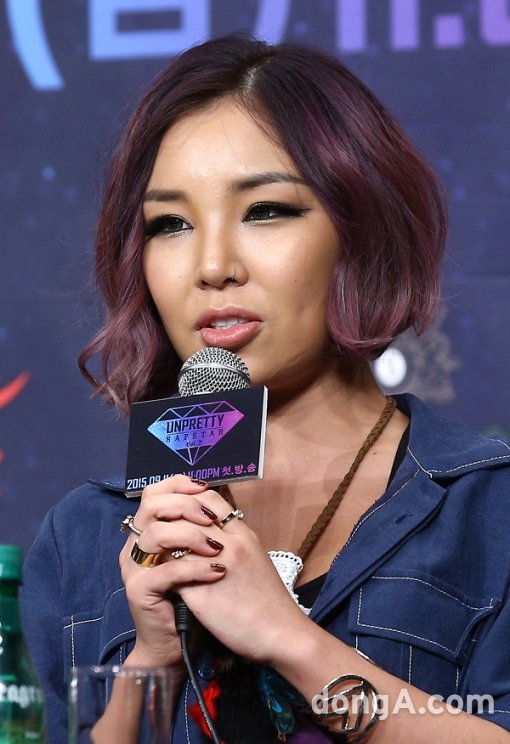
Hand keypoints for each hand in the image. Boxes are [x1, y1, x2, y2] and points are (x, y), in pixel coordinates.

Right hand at [119, 475, 226, 667]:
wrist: (177, 643)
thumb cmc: (192, 595)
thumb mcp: (197, 554)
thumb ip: (199, 527)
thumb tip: (217, 495)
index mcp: (147, 531)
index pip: (154, 493)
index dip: (178, 484)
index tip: (205, 487)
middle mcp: (135, 545)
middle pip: (151, 506)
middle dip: (186, 506)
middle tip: (213, 520)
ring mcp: (133, 568)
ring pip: (156, 534)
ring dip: (192, 536)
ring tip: (217, 548)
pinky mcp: (139, 590)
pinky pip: (166, 570)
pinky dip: (195, 567)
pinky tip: (216, 571)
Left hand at [173, 491, 312, 664]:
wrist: (281, 633)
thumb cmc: (269, 599)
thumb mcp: (255, 557)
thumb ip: (234, 540)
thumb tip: (209, 531)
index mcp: (243, 534)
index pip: (209, 498)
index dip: (189, 500)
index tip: (177, 510)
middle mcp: (229, 544)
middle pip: (187, 515)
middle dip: (168, 518)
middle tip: (157, 527)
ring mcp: (213, 567)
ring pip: (174, 540)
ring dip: (161, 543)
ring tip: (156, 550)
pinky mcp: (200, 594)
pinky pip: (171, 572)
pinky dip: (161, 570)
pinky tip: (158, 574)